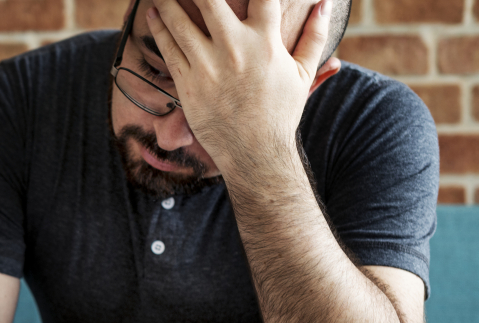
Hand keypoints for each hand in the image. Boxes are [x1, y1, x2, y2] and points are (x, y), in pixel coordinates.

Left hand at [146, 0, 334, 171]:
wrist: (254, 152)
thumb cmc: (280, 112)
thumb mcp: (303, 73)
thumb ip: (314, 35)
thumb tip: (325, 4)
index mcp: (265, 41)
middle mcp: (234, 49)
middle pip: (210, 1)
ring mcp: (207, 66)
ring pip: (181, 22)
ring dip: (168, 3)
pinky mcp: (188, 84)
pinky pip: (170, 49)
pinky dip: (160, 28)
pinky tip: (153, 14)